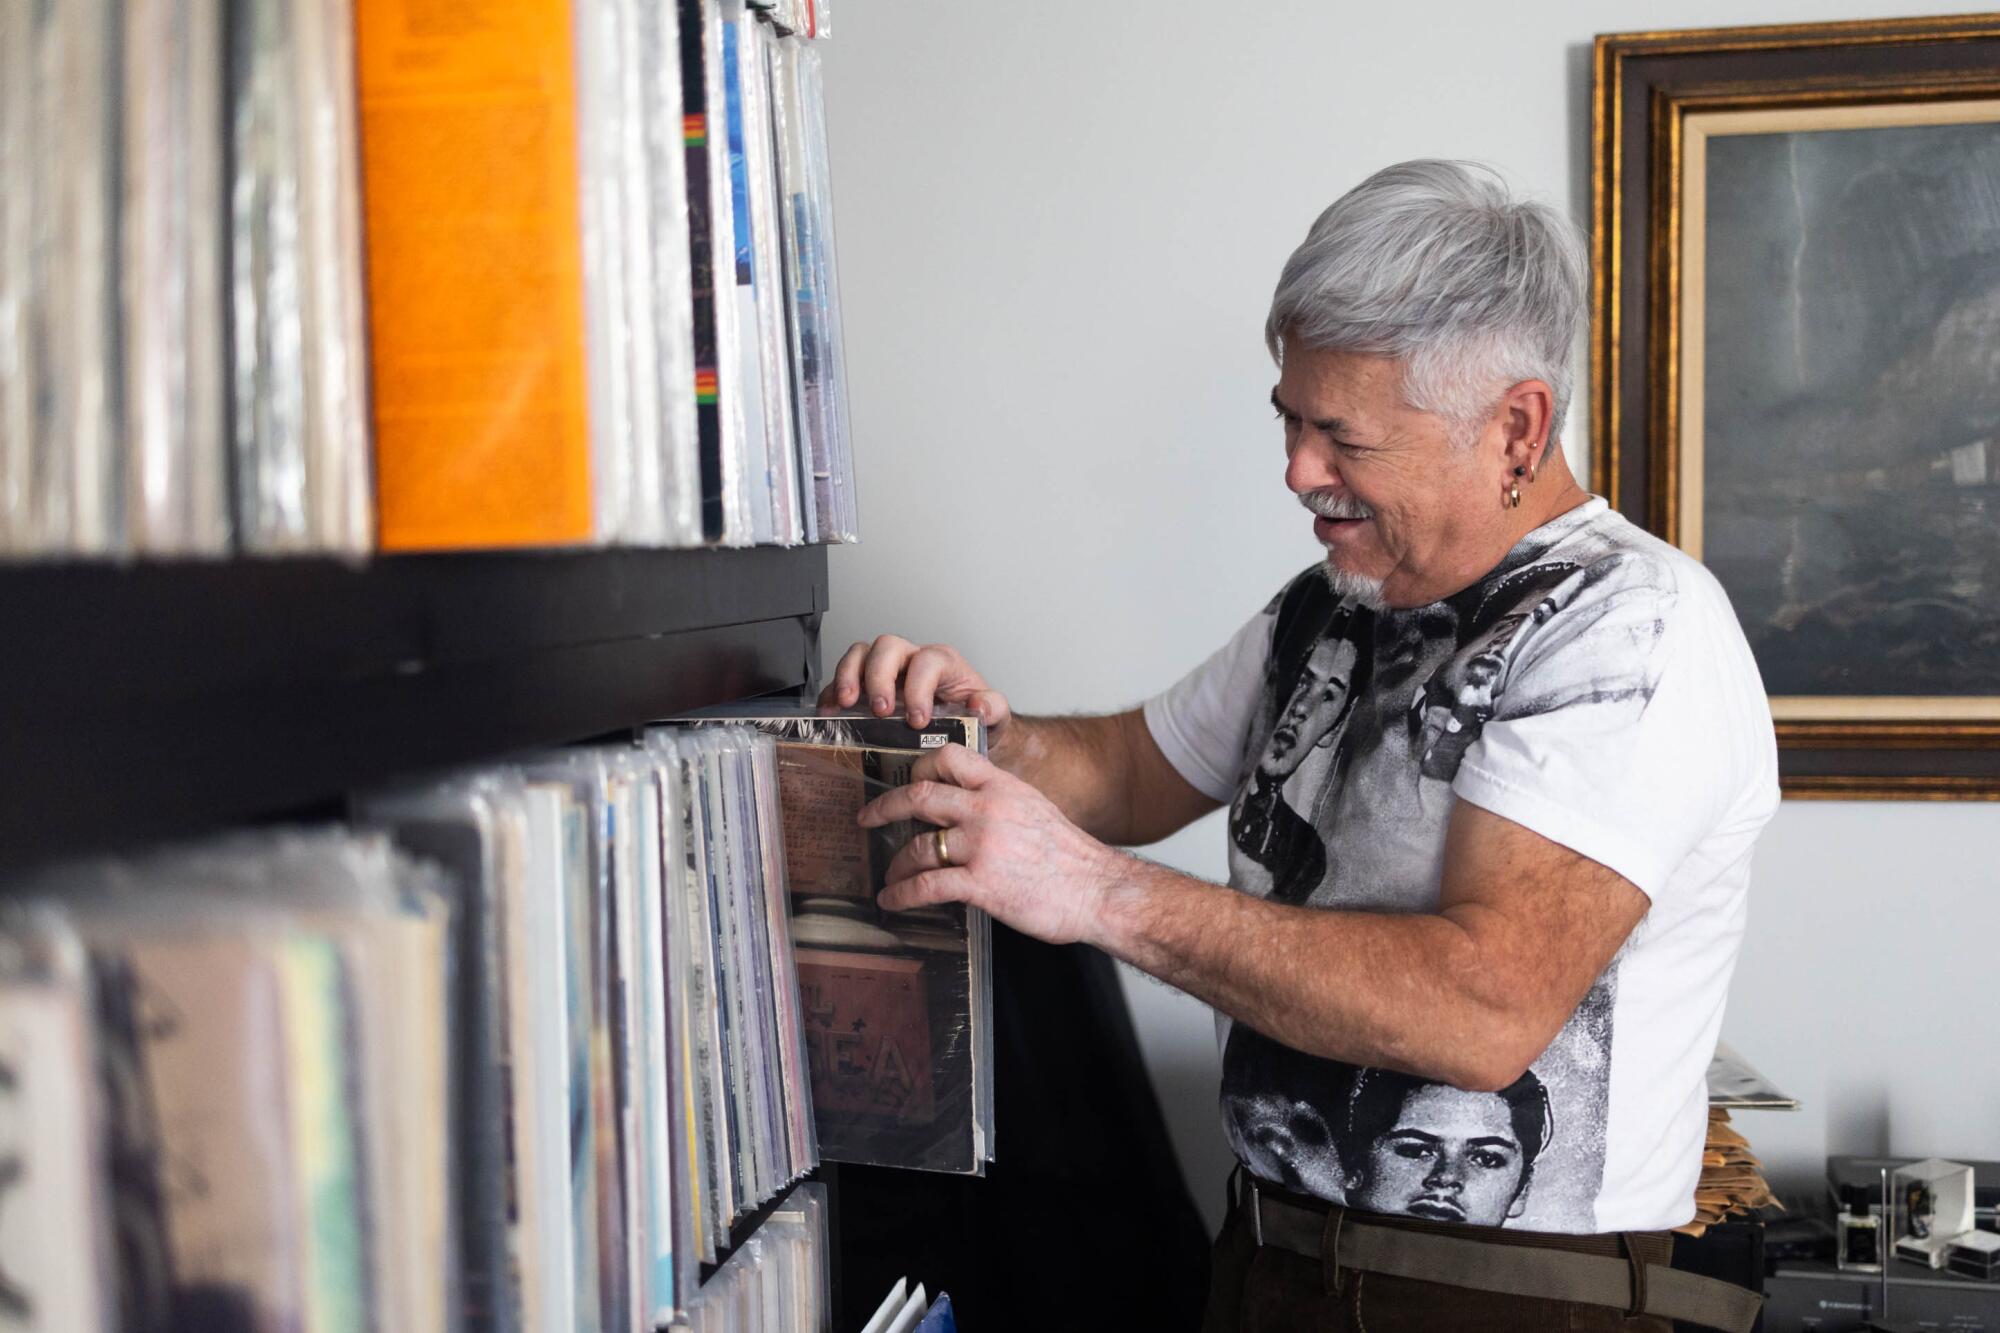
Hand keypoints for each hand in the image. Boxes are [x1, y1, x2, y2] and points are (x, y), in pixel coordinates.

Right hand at [820, 635, 1011, 732]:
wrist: (962, 732)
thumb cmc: (973, 719)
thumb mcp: (994, 717)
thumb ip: (994, 708)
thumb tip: (979, 704)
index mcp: (943, 663)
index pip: (927, 660)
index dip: (918, 687)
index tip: (917, 719)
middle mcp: (911, 660)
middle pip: (887, 647)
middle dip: (879, 677)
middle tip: (880, 710)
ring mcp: (886, 671)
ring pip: (861, 653)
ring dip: (848, 676)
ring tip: (845, 704)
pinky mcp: (865, 686)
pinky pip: (842, 677)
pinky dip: (832, 692)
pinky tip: (830, 713)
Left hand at [858, 743, 1118, 946]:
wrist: (1098, 890)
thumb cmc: (1070, 857)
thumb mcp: (1035, 809)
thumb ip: (1000, 802)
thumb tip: (967, 808)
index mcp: (1003, 787)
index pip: (950, 757)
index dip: (920, 766)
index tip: (907, 778)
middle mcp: (988, 809)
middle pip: (920, 795)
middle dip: (885, 806)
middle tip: (868, 817)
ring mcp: (982, 845)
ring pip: (918, 844)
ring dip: (895, 862)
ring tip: (889, 874)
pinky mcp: (980, 883)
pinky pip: (925, 885)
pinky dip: (901, 894)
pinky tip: (892, 900)